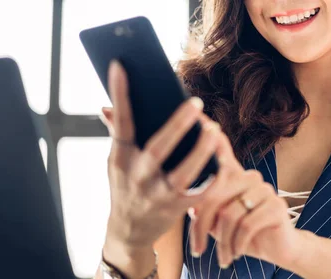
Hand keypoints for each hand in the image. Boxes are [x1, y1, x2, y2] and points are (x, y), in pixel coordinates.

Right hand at [100, 60, 222, 260]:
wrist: (129, 231)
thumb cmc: (125, 186)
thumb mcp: (117, 162)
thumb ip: (117, 134)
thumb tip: (107, 106)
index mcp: (121, 157)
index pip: (120, 122)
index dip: (119, 94)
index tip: (120, 66)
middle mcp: (139, 175)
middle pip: (158, 148)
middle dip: (177, 125)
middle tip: (196, 103)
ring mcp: (158, 194)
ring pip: (183, 173)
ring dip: (201, 151)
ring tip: (213, 129)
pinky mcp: (177, 208)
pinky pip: (200, 191)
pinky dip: (213, 176)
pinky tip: (223, 157)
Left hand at [186, 120, 300, 267]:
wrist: (278, 249)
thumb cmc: (242, 233)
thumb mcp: (219, 222)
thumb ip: (207, 208)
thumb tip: (189, 203)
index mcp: (234, 178)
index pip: (221, 153)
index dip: (210, 136)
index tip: (199, 117)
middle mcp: (249, 178)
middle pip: (214, 195)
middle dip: (201, 227)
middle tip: (197, 250)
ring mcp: (264, 190)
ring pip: (229, 214)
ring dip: (222, 242)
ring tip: (221, 257)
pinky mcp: (276, 206)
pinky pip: (246, 225)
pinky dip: (236, 245)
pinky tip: (235, 254)